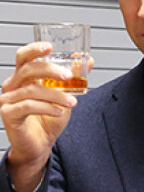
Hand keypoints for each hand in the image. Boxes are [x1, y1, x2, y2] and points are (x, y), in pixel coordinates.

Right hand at [0, 42, 92, 191]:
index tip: (51, 47)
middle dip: (50, 70)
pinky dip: (47, 107)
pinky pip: (27, 106)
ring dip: (56, 95)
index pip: (24, 57)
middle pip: (28, 69)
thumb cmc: (49, 120)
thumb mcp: (65, 96)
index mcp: (24, 78)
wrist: (40, 145)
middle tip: (69, 76)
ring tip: (73, 102)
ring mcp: (7, 100)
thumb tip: (88, 61)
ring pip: (32, 90)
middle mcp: (12, 86)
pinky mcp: (8, 114)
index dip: (35, 49)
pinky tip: (60, 111)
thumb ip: (73, 79)